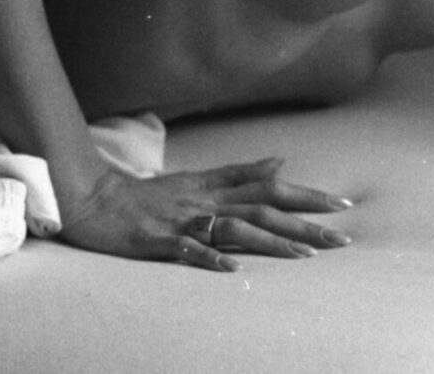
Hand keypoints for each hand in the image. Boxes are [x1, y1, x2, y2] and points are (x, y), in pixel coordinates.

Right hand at [57, 157, 353, 271]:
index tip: (341, 205)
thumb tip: (281, 162)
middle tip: (340, 238)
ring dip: (271, 242)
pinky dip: (209, 257)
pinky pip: (187, 249)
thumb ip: (238, 173)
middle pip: (263, 208)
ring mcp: (182, 220)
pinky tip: (232, 270)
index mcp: (215, 187)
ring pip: (234, 228)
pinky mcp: (157, 241)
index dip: (305, 195)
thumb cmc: (148, 195)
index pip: (269, 187)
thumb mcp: (197, 179)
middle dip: (304, 223)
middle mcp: (205, 201)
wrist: (92, 198)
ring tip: (304, 256)